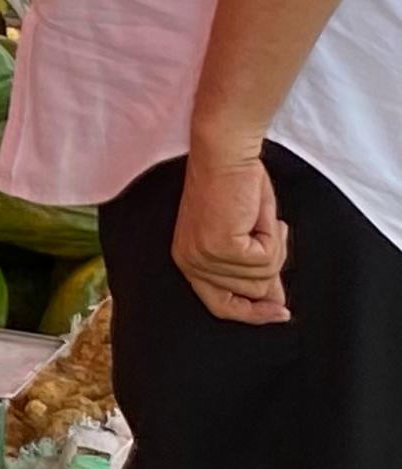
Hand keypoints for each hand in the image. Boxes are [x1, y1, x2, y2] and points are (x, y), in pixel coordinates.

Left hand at [172, 148, 292, 322]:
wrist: (225, 154)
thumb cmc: (234, 186)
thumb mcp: (246, 237)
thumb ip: (255, 272)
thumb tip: (276, 303)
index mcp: (189, 261)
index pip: (220, 306)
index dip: (253, 314)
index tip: (280, 313)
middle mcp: (190, 263)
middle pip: (251, 292)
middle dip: (271, 266)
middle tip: (267, 231)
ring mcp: (204, 257)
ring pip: (262, 277)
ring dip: (273, 246)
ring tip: (257, 218)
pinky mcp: (221, 246)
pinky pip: (266, 259)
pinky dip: (272, 237)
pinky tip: (257, 215)